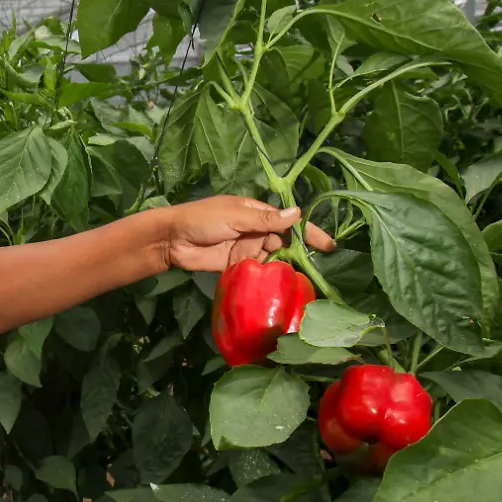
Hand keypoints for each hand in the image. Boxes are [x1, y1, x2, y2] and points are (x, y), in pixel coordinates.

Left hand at [163, 195, 336, 272]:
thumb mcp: (235, 216)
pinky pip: (258, 272)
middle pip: (285, 243)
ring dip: (285, 269)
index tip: (329, 246)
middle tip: (317, 271)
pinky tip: (281, 288)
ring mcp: (247, 249)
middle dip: (300, 255)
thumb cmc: (202, 219)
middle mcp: (256, 231)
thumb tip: (297, 214)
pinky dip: (268, 279)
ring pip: (273, 259)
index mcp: (257, 213)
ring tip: (303, 282)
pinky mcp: (237, 266)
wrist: (172, 239)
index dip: (310, 233)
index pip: (289, 222)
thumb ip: (265, 220)